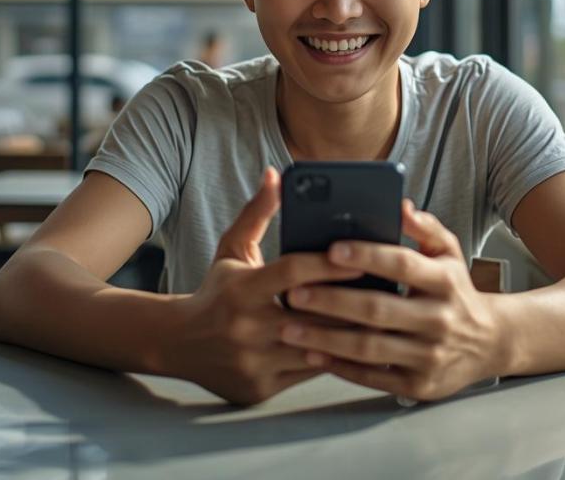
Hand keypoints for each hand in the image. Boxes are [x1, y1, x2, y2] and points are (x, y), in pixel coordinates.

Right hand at [164, 167, 362, 404]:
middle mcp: (246, 327)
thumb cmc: (216, 292)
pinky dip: (332, 360)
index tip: (365, 255)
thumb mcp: (231, 249)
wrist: (176, 344)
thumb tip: (276, 175)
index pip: (294, 271)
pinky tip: (357, 349)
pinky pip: (308, 375)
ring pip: (316, 349)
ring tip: (381, 322)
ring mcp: (253, 361)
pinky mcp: (260, 388)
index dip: (330, 263)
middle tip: (388, 293)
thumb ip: (257, 214)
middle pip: (313, 314)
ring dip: (349, 336)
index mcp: (242, 289)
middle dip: (351, 304)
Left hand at [279, 200, 505, 401]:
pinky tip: (311, 354)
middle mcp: (439, 319)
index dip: (367, 256)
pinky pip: (373, 377)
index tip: (330, 249)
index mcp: (445, 281)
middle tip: (293, 293)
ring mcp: (429, 356)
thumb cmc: (456, 290)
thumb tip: (400, 205)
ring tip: (289, 328)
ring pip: (370, 348)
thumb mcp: (449, 253)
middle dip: (332, 301)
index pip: (402, 265)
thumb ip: (425, 227)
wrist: (490, 342)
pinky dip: (340, 367)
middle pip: (378, 310)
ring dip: (326, 338)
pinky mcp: (419, 385)